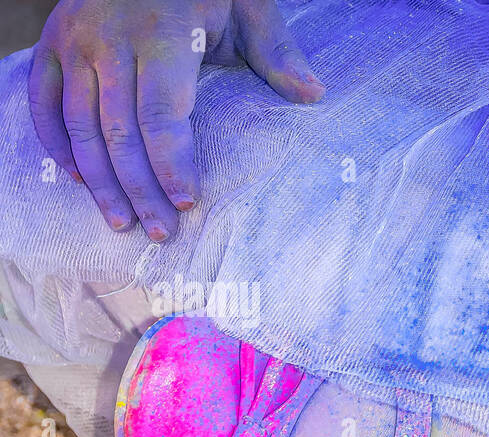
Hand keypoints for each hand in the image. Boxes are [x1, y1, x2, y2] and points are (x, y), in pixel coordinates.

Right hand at [28, 0, 324, 240]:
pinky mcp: (52, 41)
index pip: (162, 113)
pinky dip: (57, 143)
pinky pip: (44, 100)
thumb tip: (314, 95)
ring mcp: (75, 40)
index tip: (186, 202)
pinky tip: (79, 181)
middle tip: (159, 233)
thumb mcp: (248, 4)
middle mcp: (110, 38)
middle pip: (121, 131)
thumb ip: (276, 52)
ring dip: (99, 180)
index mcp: (164, 33)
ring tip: (121, 222)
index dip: (171, 162)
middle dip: (140, 188)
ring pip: (80, 124)